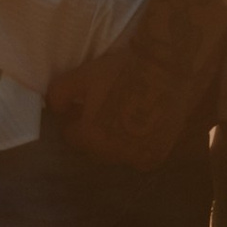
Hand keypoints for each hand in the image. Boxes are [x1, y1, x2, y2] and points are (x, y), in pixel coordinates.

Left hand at [48, 36, 203, 169]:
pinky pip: (140, 155)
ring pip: (117, 153)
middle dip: (94, 132)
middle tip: (102, 108)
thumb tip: (56, 108)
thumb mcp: (83, 76)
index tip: (80, 106)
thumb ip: (59, 94)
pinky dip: (138, 144)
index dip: (74, 119)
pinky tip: (142, 123)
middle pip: (94, 146)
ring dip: (116, 139)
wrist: (170, 70)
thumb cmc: (123, 71)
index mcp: (91, 137)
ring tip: (123, 114)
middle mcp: (113, 154)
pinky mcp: (158, 154)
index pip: (72, 136)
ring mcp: (137, 157)